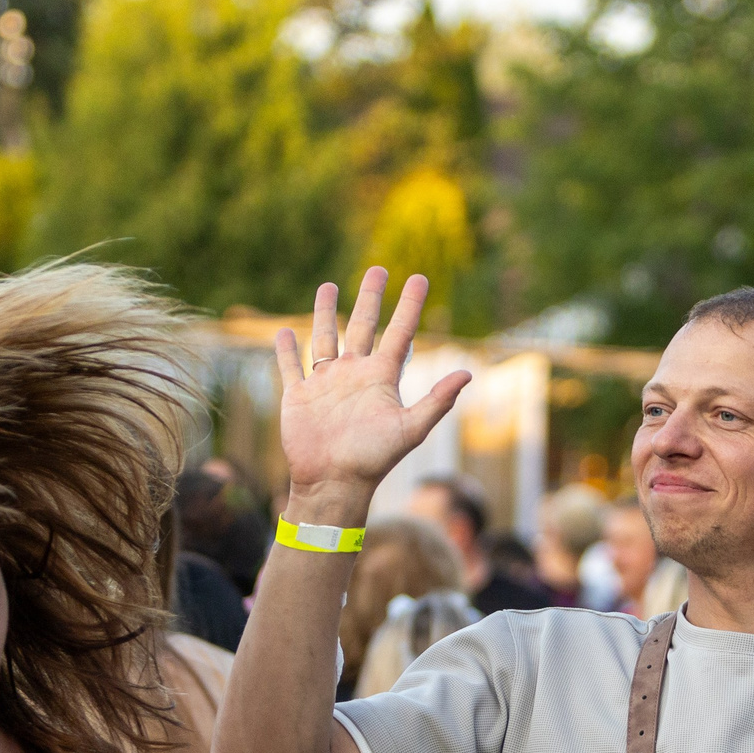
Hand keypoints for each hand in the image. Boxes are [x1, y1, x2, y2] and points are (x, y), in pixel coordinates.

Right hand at [274, 269, 471, 501]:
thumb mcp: (410, 428)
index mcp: (381, 378)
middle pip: (364, 325)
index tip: (420, 278)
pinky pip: (291, 367)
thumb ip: (437, 401)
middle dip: (370, 297)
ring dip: (326, 313)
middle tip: (378, 268)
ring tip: (328, 286)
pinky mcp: (298, 396)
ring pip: (326, 338)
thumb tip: (467, 374)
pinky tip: (286, 332)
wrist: (333, 483)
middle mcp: (355, 375)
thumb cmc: (373, 460)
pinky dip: (286, 350)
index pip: (400, 332)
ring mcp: (326, 384)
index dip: (410, 305)